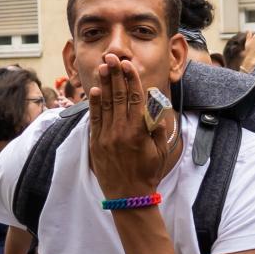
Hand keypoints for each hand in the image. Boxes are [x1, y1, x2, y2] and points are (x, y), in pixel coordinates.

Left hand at [86, 50, 175, 199]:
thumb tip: (153, 104)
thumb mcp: (160, 150)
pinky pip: (94, 119)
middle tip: (112, 57)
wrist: (129, 197)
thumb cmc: (148, 173)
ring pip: (105, 104)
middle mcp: (120, 131)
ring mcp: (106, 136)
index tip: (127, 64)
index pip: (134, 98)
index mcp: (138, 131)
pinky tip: (94, 90)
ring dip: (104, 84)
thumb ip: (157, 126)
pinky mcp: (96, 143)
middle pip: (118, 96)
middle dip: (115, 75)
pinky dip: (94, 104)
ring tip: (103, 67)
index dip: (130, 79)